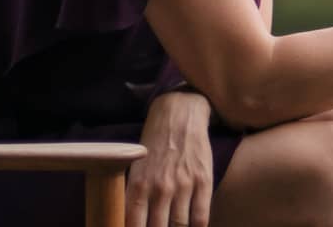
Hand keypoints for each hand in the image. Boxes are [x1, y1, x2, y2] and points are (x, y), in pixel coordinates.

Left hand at [127, 89, 213, 226]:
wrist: (178, 116)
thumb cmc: (154, 145)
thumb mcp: (135, 169)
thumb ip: (132, 196)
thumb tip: (130, 222)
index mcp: (138, 186)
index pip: (134, 225)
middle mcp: (159, 188)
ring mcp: (183, 184)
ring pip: (179, 225)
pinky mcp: (203, 180)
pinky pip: (201, 216)